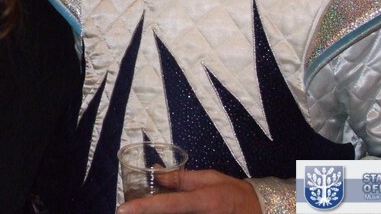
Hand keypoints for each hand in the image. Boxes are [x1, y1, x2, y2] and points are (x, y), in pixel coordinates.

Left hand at [116, 170, 261, 213]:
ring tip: (144, 208)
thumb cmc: (232, 192)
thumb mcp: (208, 179)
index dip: (142, 207)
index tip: (122, 210)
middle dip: (147, 213)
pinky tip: (166, 210)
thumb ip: (180, 178)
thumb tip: (154, 171)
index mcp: (202, 202)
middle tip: (131, 209)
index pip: (166, 205)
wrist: (259, 211)